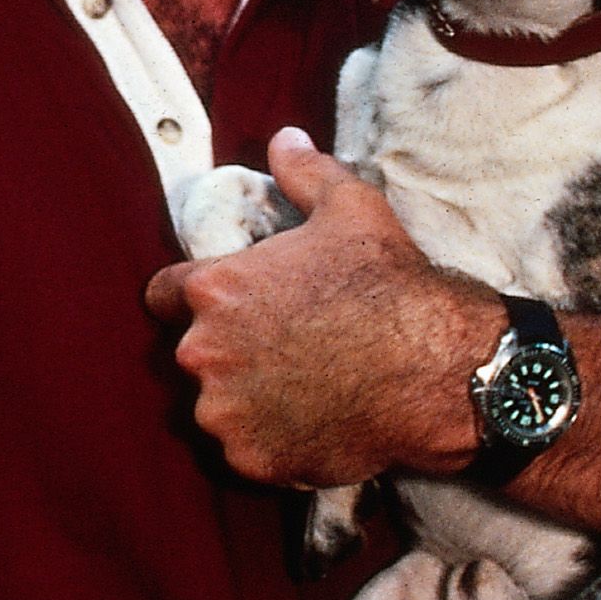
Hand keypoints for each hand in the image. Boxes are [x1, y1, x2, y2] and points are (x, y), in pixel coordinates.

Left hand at [143, 128, 506, 485]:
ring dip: (244, 401)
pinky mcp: (252, 460)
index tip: (229, 306)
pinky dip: (271, 442)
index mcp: (214, 289)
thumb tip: (284, 139)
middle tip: (281, 348)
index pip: (163, 295)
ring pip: (216, 407)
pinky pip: (247, 451)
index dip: (193, 297)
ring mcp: (225, 413)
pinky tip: (312, 422)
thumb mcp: (350, 209)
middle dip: (227, 350)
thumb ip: (303, 174)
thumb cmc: (391, 284)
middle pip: (193, 353)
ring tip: (299, 389)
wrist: (437, 369)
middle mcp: (204, 353)